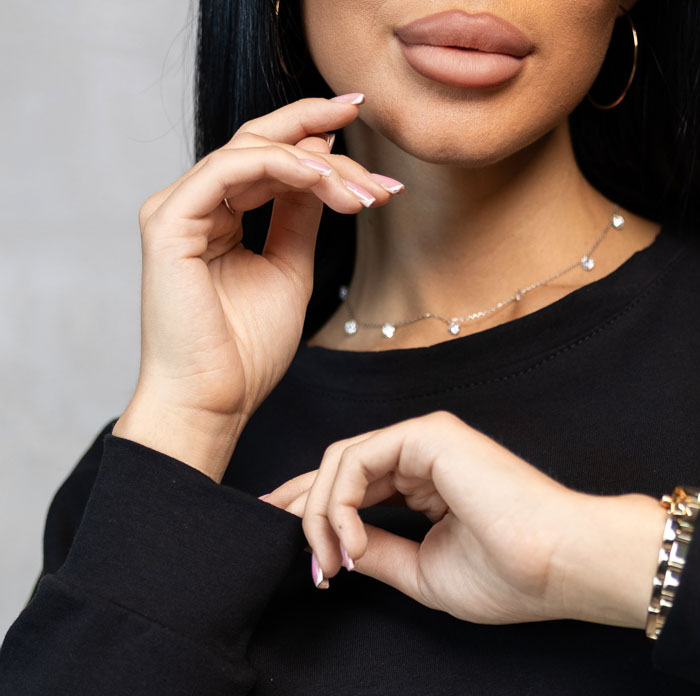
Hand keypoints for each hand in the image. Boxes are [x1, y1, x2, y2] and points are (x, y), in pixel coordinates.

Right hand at [126, 93, 402, 429]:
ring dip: (317, 166)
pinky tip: (322, 181)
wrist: (214, 401)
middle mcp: (194, 203)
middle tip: (378, 160)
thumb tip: (325, 166)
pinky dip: (281, 167)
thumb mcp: (290, 270)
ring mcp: (177, 207)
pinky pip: (230, 169)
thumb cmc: (245, 353)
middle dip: (324, 140)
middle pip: (263, 145)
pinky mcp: (170, 219)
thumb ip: (301, 217)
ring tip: (363, 195)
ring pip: (252, 150)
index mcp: (217, 215)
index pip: (270, 160)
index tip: (377, 161)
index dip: (319, 144)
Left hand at [258, 411, 668, 628]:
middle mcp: (425, 455)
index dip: (318, 520)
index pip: (356, 489)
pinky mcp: (427, 434)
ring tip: (333, 565)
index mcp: (429, 485)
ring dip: (322, 519)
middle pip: (338, 471)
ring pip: (339, 464)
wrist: (558, 564)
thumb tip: (332, 549)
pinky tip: (354, 543)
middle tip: (303, 564)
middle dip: (305, 516)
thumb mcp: (422, 574)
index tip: (300, 559)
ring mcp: (426, 440)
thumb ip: (376, 553)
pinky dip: (341, 504)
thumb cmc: (511, 577)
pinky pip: (355, 460)